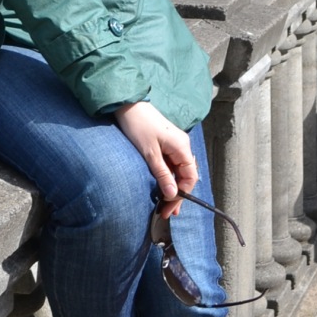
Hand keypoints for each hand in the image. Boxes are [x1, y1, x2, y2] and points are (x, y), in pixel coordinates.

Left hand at [113, 101, 197, 215]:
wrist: (126, 105)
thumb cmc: (138, 125)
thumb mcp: (149, 152)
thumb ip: (162, 173)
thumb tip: (172, 194)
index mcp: (182, 147)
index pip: (190, 177)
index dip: (182, 194)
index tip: (169, 207)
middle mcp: (181, 146)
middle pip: (185, 176)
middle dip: (177, 195)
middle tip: (165, 212)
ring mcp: (173, 145)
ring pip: (178, 172)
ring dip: (172, 188)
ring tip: (163, 206)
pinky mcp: (164, 144)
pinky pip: (170, 165)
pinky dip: (167, 178)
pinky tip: (161, 188)